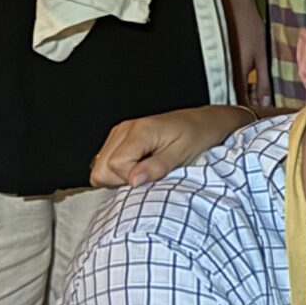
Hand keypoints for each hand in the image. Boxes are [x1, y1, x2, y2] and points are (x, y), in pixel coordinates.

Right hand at [90, 104, 251, 188]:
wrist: (205, 123)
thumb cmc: (198, 136)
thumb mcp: (182, 155)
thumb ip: (156, 168)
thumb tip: (133, 181)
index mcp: (140, 131)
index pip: (114, 165)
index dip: (130, 179)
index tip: (150, 178)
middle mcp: (125, 129)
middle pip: (101, 170)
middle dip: (121, 180)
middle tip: (146, 176)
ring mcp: (121, 132)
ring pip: (100, 168)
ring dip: (119, 177)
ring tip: (145, 171)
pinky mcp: (121, 138)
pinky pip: (106, 162)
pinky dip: (119, 171)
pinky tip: (139, 167)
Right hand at [229, 0, 272, 109]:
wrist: (236, 9)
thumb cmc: (250, 30)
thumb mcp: (262, 57)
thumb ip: (263, 81)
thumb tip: (265, 102)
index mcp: (235, 76)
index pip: (240, 103)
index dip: (250, 112)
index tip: (261, 115)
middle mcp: (225, 75)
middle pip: (234, 98)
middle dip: (247, 104)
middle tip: (262, 105)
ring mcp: (222, 68)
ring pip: (232, 89)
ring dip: (244, 93)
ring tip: (258, 93)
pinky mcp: (222, 62)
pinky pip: (230, 79)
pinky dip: (240, 83)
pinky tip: (250, 80)